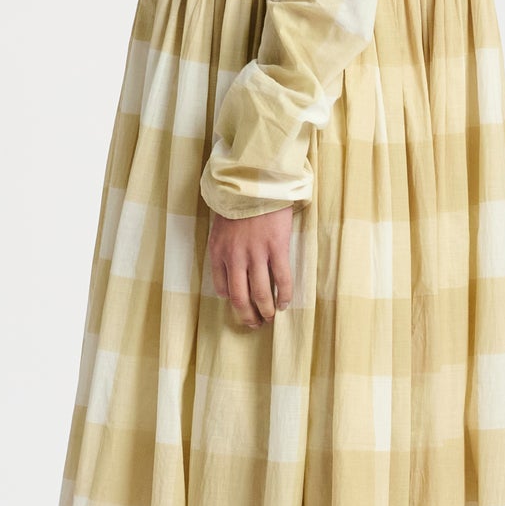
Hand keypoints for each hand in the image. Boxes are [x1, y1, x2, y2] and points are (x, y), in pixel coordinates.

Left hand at [206, 205, 294, 327]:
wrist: (255, 181)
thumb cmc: (238, 201)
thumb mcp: (221, 226)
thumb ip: (224, 248)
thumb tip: (231, 271)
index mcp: (218, 251)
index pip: (222, 287)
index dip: (231, 302)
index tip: (240, 307)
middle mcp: (234, 257)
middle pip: (240, 297)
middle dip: (248, 315)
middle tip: (255, 324)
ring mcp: (256, 253)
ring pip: (261, 293)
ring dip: (266, 310)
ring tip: (271, 317)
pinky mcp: (276, 248)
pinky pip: (282, 279)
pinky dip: (284, 295)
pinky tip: (286, 303)